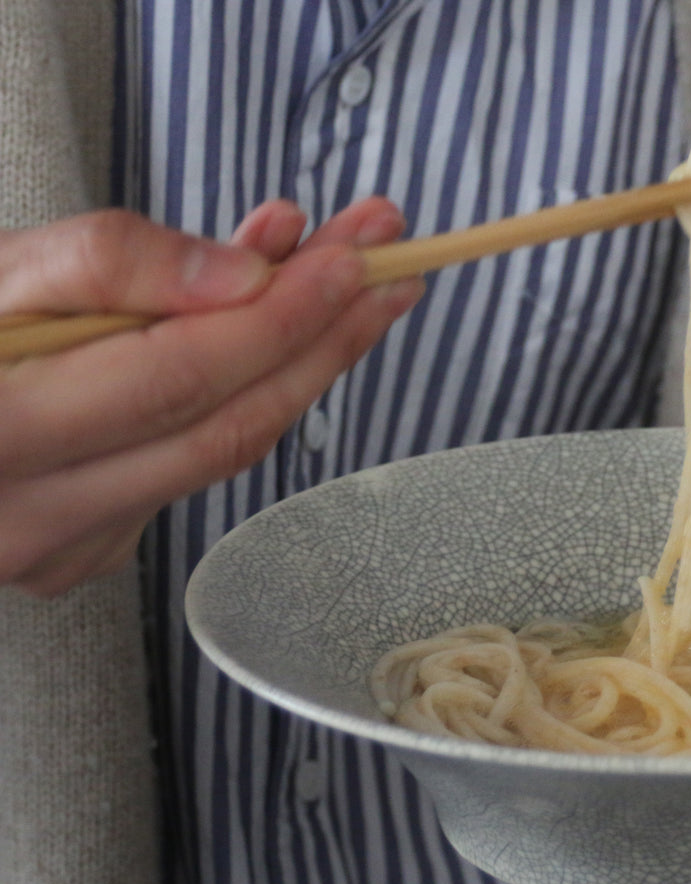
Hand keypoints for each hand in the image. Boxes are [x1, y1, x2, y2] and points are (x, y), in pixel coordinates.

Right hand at [0, 197, 423, 595]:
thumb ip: (107, 263)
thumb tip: (246, 274)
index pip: (177, 378)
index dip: (279, 318)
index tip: (358, 259)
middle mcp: (25, 517)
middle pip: (225, 427)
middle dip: (324, 340)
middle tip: (393, 268)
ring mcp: (57, 553)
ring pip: (218, 453)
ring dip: (297, 360)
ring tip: (347, 278)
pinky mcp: (83, 557)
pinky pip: (187, 471)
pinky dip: (239, 394)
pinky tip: (268, 326)